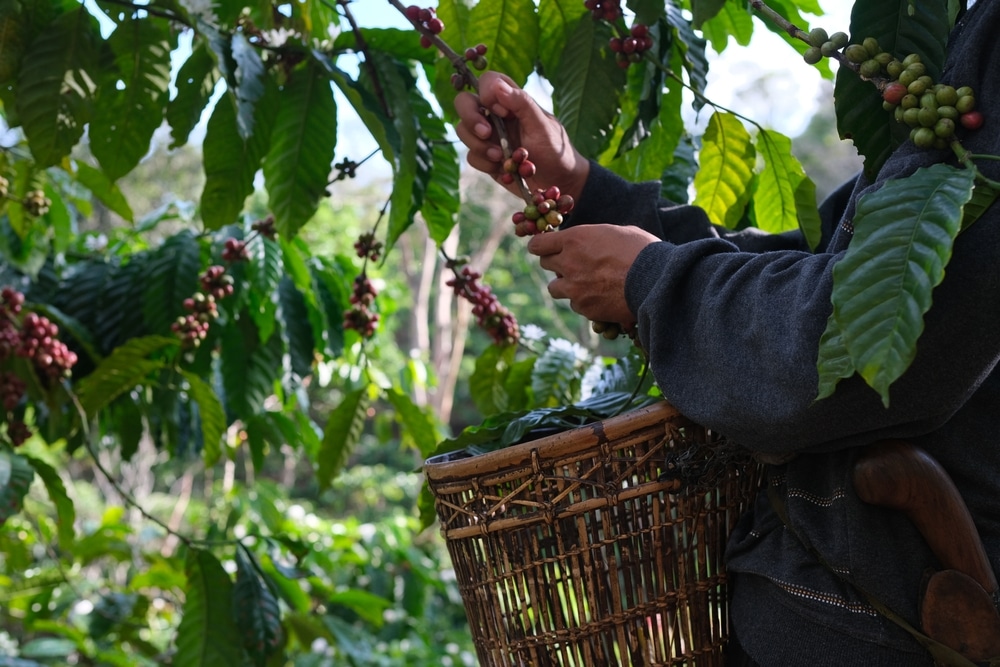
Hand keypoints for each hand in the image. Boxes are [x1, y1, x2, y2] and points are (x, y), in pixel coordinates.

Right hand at [454, 72, 589, 200]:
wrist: (559, 183)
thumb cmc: (557, 151)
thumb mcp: (543, 126)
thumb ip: (522, 103)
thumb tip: (497, 86)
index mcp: (512, 101)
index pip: (487, 81)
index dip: (487, 93)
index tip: (502, 112)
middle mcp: (496, 115)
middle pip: (464, 102)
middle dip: (470, 118)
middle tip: (486, 133)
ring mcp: (489, 136)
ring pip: (463, 131)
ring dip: (479, 145)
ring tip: (500, 157)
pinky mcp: (486, 158)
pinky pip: (471, 156)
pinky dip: (485, 164)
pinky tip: (503, 169)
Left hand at [527, 224, 658, 324]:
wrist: (655, 281)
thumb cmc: (642, 251)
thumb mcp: (618, 232)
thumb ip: (595, 237)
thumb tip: (591, 240)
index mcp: (574, 239)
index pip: (538, 244)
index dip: (541, 245)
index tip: (545, 248)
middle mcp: (568, 263)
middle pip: (545, 264)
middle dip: (556, 263)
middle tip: (571, 264)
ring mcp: (574, 288)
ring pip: (555, 288)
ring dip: (566, 285)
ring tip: (585, 283)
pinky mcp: (584, 308)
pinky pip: (574, 305)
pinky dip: (583, 301)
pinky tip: (600, 297)